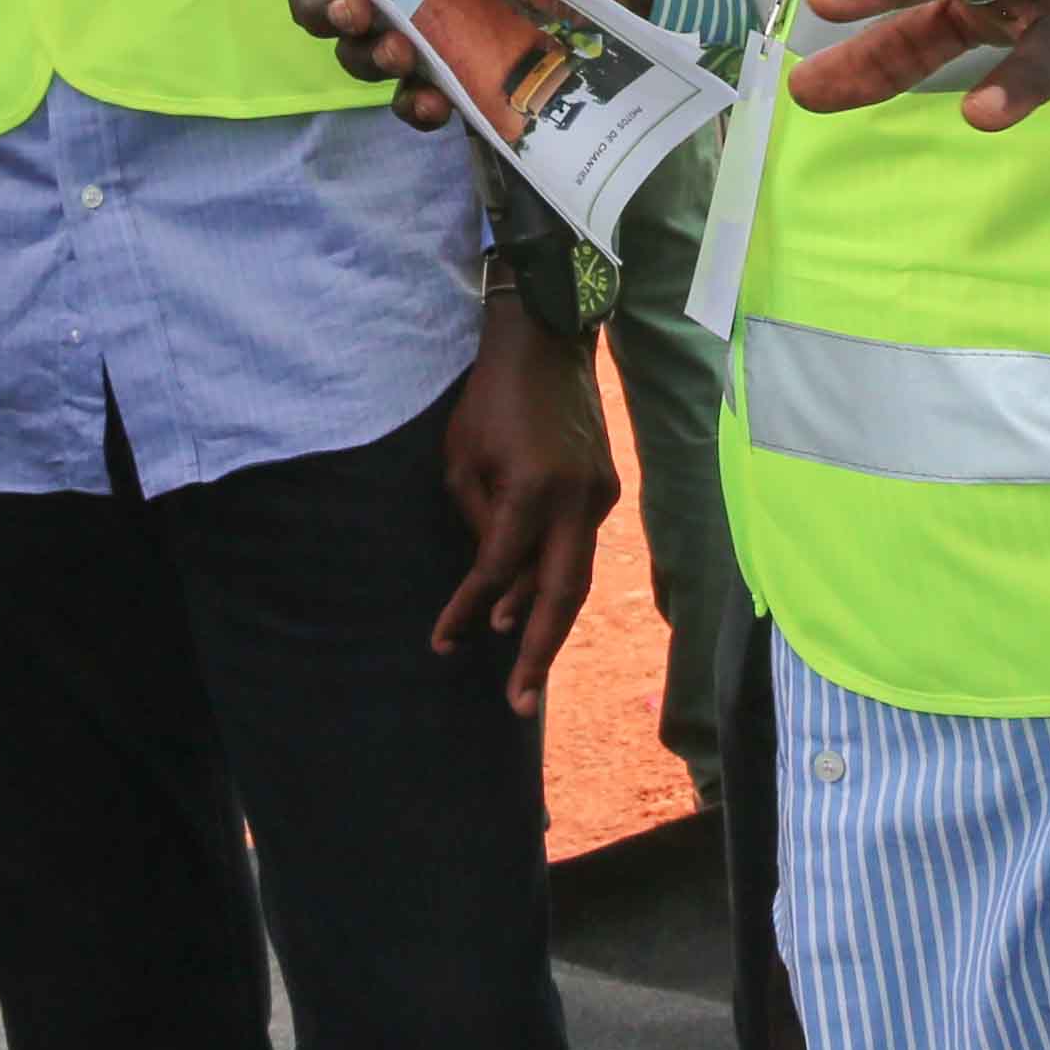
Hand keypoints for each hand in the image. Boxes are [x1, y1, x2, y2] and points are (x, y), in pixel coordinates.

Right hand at [285, 0, 654, 131]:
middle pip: (335, 8)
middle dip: (330, 14)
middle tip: (357, 13)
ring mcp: (434, 35)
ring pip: (370, 58)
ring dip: (372, 60)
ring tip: (401, 55)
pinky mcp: (468, 76)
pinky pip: (425, 100)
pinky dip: (419, 106)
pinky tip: (433, 102)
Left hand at [439, 293, 614, 716]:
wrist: (549, 345)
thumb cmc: (490, 401)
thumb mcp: (462, 461)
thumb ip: (481, 525)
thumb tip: (499, 587)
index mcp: (533, 490)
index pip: (497, 570)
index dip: (468, 610)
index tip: (442, 643)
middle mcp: (578, 500)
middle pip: (562, 594)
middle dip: (539, 652)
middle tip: (520, 704)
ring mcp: (600, 495)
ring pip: (577, 575)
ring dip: (550, 622)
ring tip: (528, 671)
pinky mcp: (607, 489)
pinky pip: (579, 545)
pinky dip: (556, 576)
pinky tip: (534, 602)